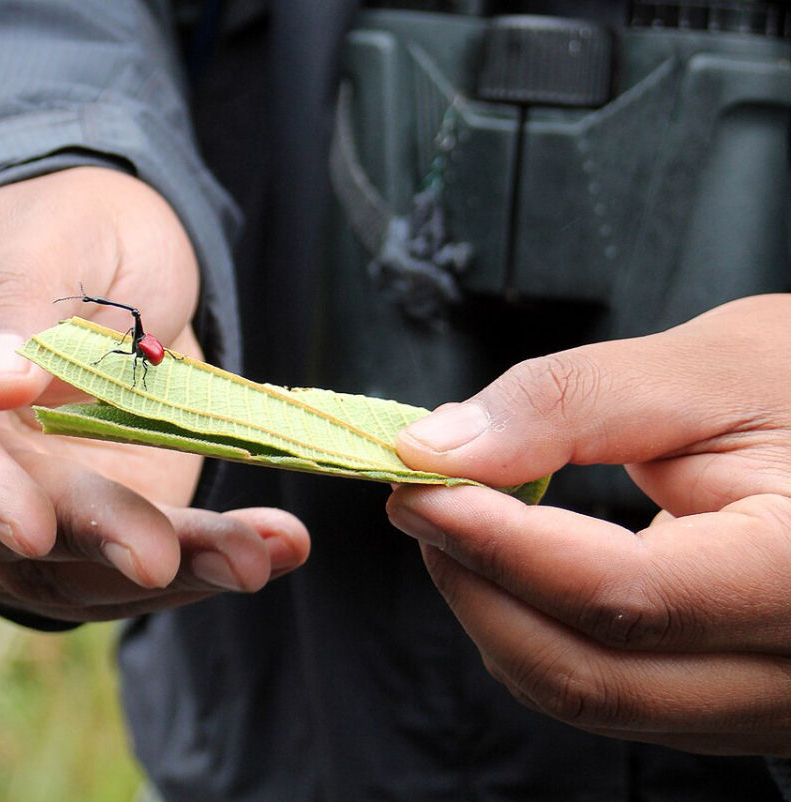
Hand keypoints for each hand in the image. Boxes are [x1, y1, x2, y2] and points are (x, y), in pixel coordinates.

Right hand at [0, 167, 308, 622]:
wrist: (95, 274)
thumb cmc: (56, 232)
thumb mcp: (48, 229)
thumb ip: (13, 297)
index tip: (30, 525)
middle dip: (88, 538)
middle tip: (165, 553)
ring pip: (60, 570)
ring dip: (165, 569)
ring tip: (253, 555)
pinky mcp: (58, 544)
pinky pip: (113, 575)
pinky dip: (194, 567)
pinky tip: (267, 549)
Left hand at [386, 294, 790, 754]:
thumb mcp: (708, 368)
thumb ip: (569, 404)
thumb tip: (441, 449)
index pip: (620, 596)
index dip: (497, 542)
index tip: (420, 484)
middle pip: (589, 675)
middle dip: (477, 585)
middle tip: (424, 500)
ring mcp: (766, 702)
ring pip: (587, 696)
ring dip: (495, 613)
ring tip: (462, 522)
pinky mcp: (731, 699)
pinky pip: (608, 692)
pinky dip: (535, 631)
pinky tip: (514, 564)